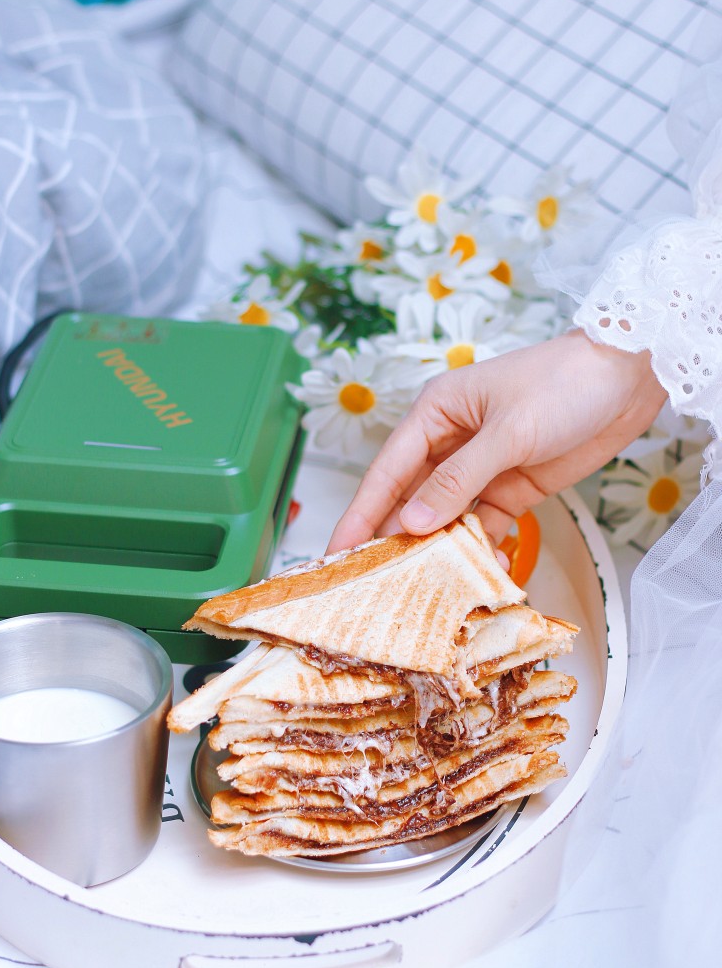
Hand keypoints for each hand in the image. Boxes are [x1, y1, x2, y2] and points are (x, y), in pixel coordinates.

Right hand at [327, 330, 666, 550]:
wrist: (630, 377)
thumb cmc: (565, 384)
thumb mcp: (508, 431)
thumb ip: (458, 480)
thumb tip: (411, 524)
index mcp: (436, 413)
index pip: (387, 470)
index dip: (361, 513)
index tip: (338, 553)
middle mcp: (450, 441)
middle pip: (409, 498)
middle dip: (391, 538)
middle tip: (369, 584)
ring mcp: (482, 467)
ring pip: (444, 516)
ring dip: (434, 548)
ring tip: (414, 590)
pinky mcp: (512, 487)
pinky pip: (484, 524)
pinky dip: (477, 548)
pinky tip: (473, 575)